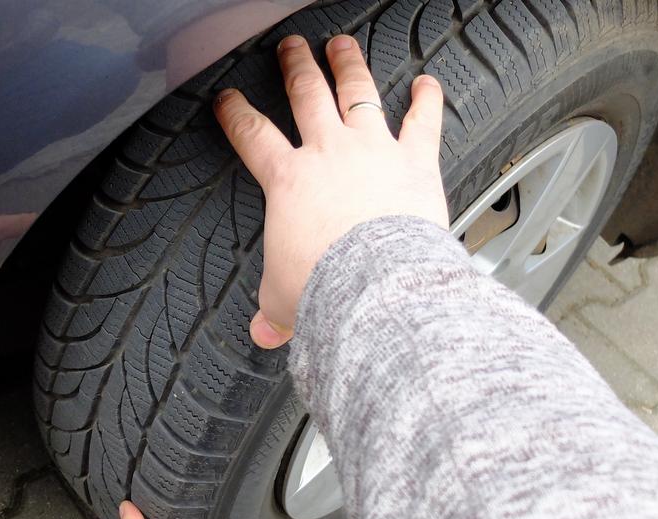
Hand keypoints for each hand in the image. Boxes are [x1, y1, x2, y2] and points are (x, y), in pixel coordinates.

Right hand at [214, 34, 447, 347]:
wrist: (376, 285)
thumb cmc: (328, 287)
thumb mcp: (284, 300)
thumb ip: (275, 311)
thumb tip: (264, 334)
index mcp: (287, 181)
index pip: (252, 136)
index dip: (236, 115)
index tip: (229, 100)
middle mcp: (328, 154)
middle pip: (306, 96)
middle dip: (296, 68)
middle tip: (291, 50)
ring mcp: (373, 150)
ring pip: (357, 93)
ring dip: (348, 66)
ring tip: (342, 46)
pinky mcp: (415, 160)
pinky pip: (422, 121)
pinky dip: (427, 100)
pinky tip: (428, 83)